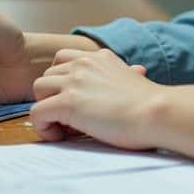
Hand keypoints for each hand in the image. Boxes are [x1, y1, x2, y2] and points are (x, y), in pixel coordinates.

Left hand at [30, 48, 157, 148]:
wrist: (157, 113)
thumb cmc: (151, 104)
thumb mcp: (136, 80)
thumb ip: (127, 74)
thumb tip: (137, 72)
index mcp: (99, 57)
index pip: (63, 60)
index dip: (63, 83)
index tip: (78, 102)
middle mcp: (83, 63)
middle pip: (47, 76)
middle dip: (54, 97)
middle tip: (73, 120)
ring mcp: (73, 82)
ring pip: (38, 90)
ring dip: (47, 109)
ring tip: (67, 128)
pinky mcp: (67, 102)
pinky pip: (37, 114)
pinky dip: (44, 128)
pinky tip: (61, 136)